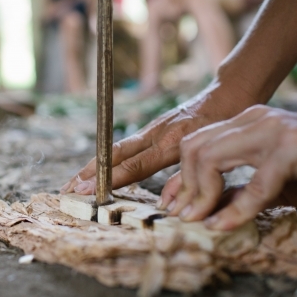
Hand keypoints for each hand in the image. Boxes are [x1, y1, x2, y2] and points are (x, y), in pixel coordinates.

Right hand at [60, 90, 218, 194]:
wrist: (228, 93)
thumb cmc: (225, 123)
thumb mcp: (212, 150)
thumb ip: (188, 173)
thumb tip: (168, 203)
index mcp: (171, 142)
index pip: (133, 166)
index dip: (109, 180)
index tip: (87, 191)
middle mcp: (155, 134)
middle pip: (115, 154)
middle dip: (90, 172)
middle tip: (68, 188)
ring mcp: (152, 129)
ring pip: (116, 149)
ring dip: (94, 165)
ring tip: (75, 181)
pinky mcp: (153, 128)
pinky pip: (126, 145)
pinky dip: (108, 158)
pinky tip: (100, 169)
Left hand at [159, 105, 296, 229]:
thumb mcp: (271, 184)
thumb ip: (237, 190)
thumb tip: (202, 209)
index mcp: (246, 123)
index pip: (196, 145)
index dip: (177, 178)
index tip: (171, 206)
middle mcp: (254, 120)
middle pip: (195, 148)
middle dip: (184, 186)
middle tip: (185, 216)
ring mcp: (273, 130)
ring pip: (212, 158)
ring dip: (201, 195)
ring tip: (200, 221)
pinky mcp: (293, 147)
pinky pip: (254, 183)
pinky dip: (236, 209)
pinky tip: (224, 225)